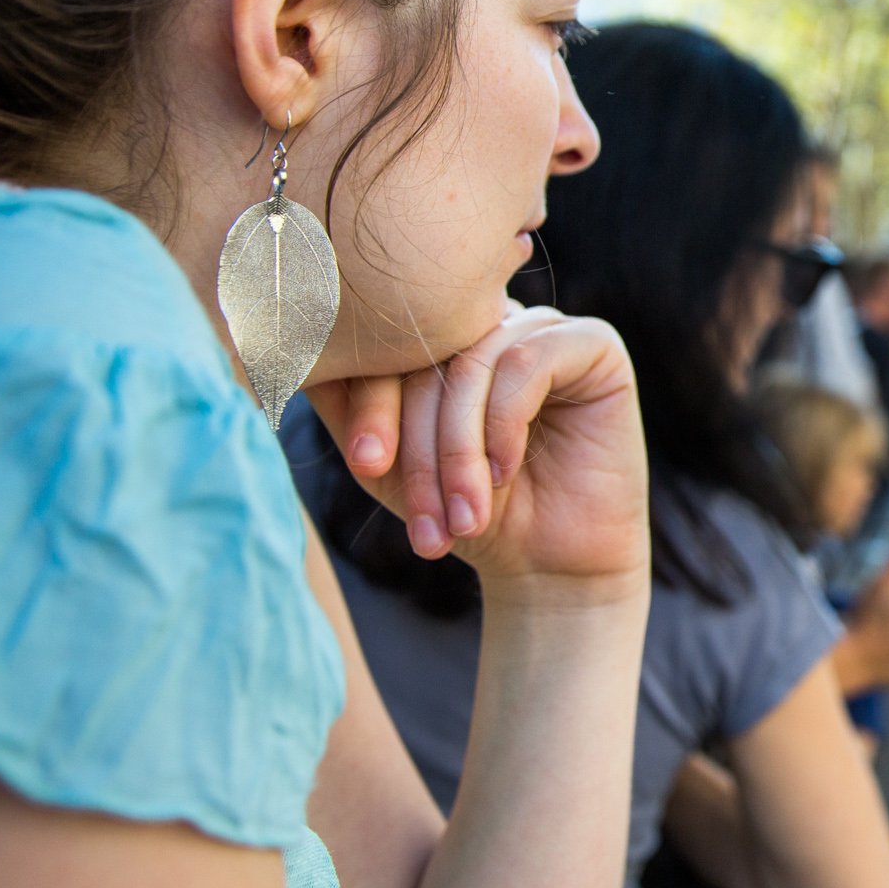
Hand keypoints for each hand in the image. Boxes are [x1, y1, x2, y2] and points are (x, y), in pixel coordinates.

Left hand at [307, 305, 647, 593]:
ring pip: (474, 362)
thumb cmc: (462, 511)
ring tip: (464, 515)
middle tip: (421, 513)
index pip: (388, 342)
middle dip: (418, 439)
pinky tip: (506, 473)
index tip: (365, 464)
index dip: (372, 399)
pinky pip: (529, 362)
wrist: (546, 566)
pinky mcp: (593, 344)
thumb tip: (295, 353)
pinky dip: (506, 425)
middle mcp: (491, 320)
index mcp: (440, 337)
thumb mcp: (390, 462)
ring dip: (461, 448)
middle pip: (429, 352)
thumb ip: (350, 407)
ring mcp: (543, 327)